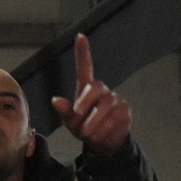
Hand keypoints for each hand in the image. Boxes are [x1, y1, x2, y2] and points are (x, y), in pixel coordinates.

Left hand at [51, 33, 131, 156]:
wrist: (104, 145)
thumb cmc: (85, 129)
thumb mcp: (71, 123)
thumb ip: (65, 112)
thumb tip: (55, 100)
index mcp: (86, 89)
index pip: (85, 67)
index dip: (83, 52)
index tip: (80, 36)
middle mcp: (102, 90)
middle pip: (95, 88)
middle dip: (85, 104)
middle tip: (78, 120)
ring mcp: (115, 99)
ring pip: (106, 105)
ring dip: (94, 122)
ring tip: (88, 134)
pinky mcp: (124, 110)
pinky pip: (115, 117)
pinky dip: (105, 129)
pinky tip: (101, 135)